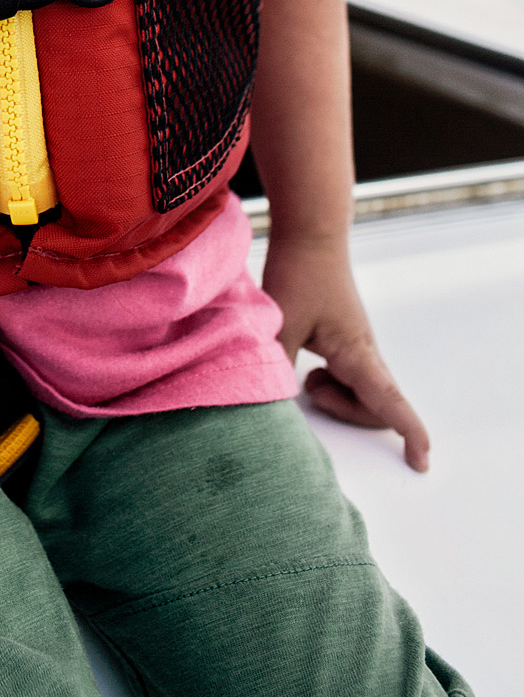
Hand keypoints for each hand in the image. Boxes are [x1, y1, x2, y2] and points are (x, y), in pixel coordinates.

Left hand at [262, 233, 430, 471]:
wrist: (310, 233)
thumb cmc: (299, 273)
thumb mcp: (281, 323)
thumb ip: (278, 367)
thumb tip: (273, 401)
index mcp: (356, 353)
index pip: (391, 402)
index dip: (410, 434)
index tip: (421, 463)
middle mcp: (365, 353)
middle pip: (375, 407)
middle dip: (348, 415)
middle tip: (309, 387)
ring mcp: (357, 346)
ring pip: (362, 393)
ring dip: (336, 397)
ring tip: (304, 373)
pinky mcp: (345, 339)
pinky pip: (349, 377)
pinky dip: (332, 382)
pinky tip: (305, 361)